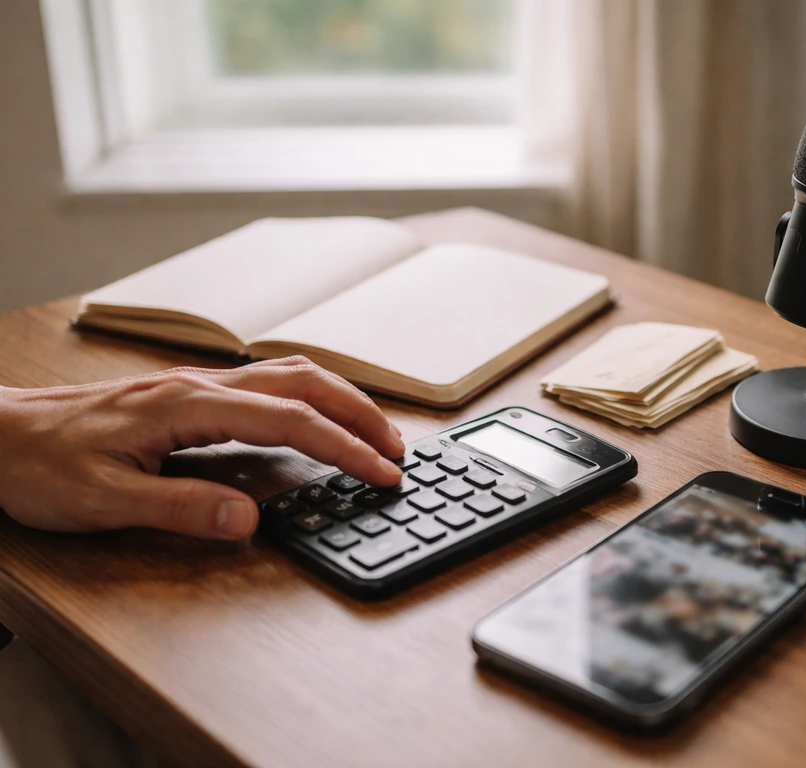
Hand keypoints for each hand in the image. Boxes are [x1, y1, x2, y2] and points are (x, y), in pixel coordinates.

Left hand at [0, 357, 404, 539]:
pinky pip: (269, 385)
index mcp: (189, 406)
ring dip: (340, 400)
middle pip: (306, 384)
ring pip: (291, 375)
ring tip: (372, 432)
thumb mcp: (105, 499)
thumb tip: (251, 518)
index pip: (291, 421)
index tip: (381, 473)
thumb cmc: (41, 463)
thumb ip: (182, 507)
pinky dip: (311, 399)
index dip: (344, 448)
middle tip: (397, 450)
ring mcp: (199, 386)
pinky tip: (316, 418)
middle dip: (360, 414)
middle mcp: (203, 385)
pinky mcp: (192, 396)